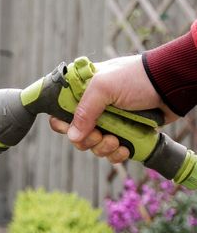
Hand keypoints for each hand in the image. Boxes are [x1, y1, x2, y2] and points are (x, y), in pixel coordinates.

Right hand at [49, 55, 178, 163]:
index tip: (69, 128)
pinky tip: (125, 148)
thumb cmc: (136, 78)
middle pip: (76, 134)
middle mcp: (94, 109)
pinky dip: (116, 154)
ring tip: (116, 140)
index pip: (60, 112)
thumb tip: (73, 137)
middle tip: (100, 134)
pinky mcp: (124, 134)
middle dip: (87, 140)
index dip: (61, 123)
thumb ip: (84, 110)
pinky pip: (111, 152)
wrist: (170, 85)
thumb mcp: (104, 87)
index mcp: (83, 93)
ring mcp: (109, 122)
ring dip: (103, 148)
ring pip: (93, 146)